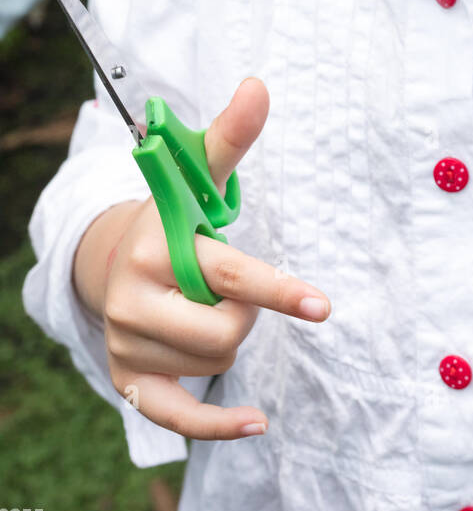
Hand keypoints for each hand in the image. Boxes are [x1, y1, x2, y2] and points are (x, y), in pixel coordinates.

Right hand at [97, 78, 330, 440]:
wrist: (113, 258)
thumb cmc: (173, 218)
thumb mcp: (197, 177)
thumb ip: (231, 138)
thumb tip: (259, 85)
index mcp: (156, 247)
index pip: (229, 274)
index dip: (278, 289)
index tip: (322, 306)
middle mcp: (132, 298)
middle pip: (227, 332)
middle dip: (243, 313)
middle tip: (223, 287)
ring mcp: (126, 343)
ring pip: (216, 365)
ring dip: (226, 341)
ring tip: (201, 307)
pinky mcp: (129, 380)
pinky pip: (178, 418)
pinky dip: (216, 425)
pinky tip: (254, 422)